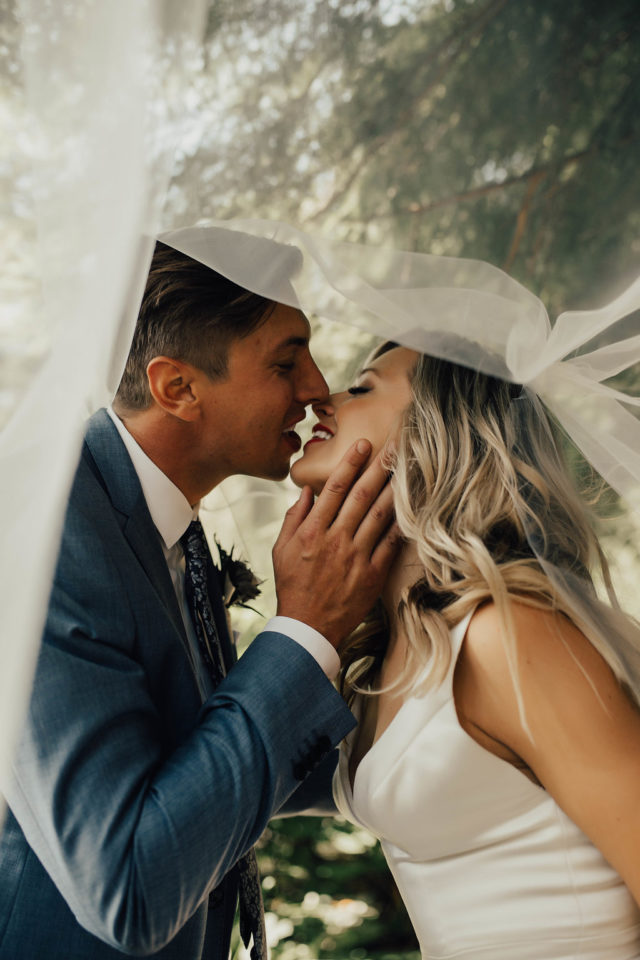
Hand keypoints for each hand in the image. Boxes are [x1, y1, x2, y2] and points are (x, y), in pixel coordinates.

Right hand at [273, 439, 401, 647]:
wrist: (308, 627)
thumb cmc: (293, 586)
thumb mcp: (281, 549)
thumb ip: (294, 517)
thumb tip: (307, 490)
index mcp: (312, 531)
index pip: (335, 489)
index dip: (349, 464)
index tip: (362, 444)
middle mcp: (336, 540)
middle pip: (361, 496)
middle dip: (378, 467)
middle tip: (394, 445)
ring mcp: (356, 557)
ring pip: (379, 515)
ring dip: (394, 489)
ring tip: (406, 468)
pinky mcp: (372, 574)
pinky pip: (390, 544)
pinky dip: (400, 524)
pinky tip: (412, 507)